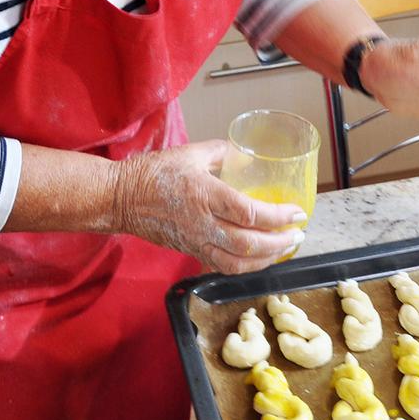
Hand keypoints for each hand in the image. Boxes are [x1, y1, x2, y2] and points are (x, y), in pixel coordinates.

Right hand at [110, 141, 305, 272]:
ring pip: (238, 263)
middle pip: (249, 244)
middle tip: (297, 234)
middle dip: (280, 243)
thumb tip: (248, 153)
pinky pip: (223, 266)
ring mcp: (196, 241)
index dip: (278, 217)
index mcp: (205, 194)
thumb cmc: (154, 173)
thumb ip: (224, 152)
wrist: (121, 198)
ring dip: (266, 259)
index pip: (250, 213)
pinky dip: (246, 266)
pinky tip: (259, 258)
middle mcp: (203, 223)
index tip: (297, 212)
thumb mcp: (192, 153)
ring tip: (284, 249)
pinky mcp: (191, 251)